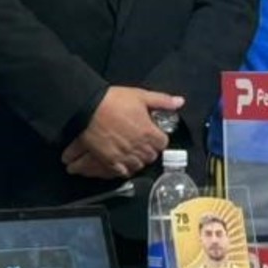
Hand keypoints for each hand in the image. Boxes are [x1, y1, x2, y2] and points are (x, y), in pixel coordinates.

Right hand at [60, 87, 180, 177]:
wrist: (88, 108)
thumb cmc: (113, 101)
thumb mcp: (141, 95)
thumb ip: (162, 101)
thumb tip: (179, 102)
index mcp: (149, 132)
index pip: (163, 143)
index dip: (159, 138)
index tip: (154, 133)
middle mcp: (139, 147)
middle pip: (152, 156)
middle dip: (149, 149)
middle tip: (143, 141)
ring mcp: (125, 155)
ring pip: (139, 165)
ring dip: (138, 159)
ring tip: (133, 150)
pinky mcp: (111, 161)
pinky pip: (123, 172)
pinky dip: (125, 167)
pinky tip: (123, 159)